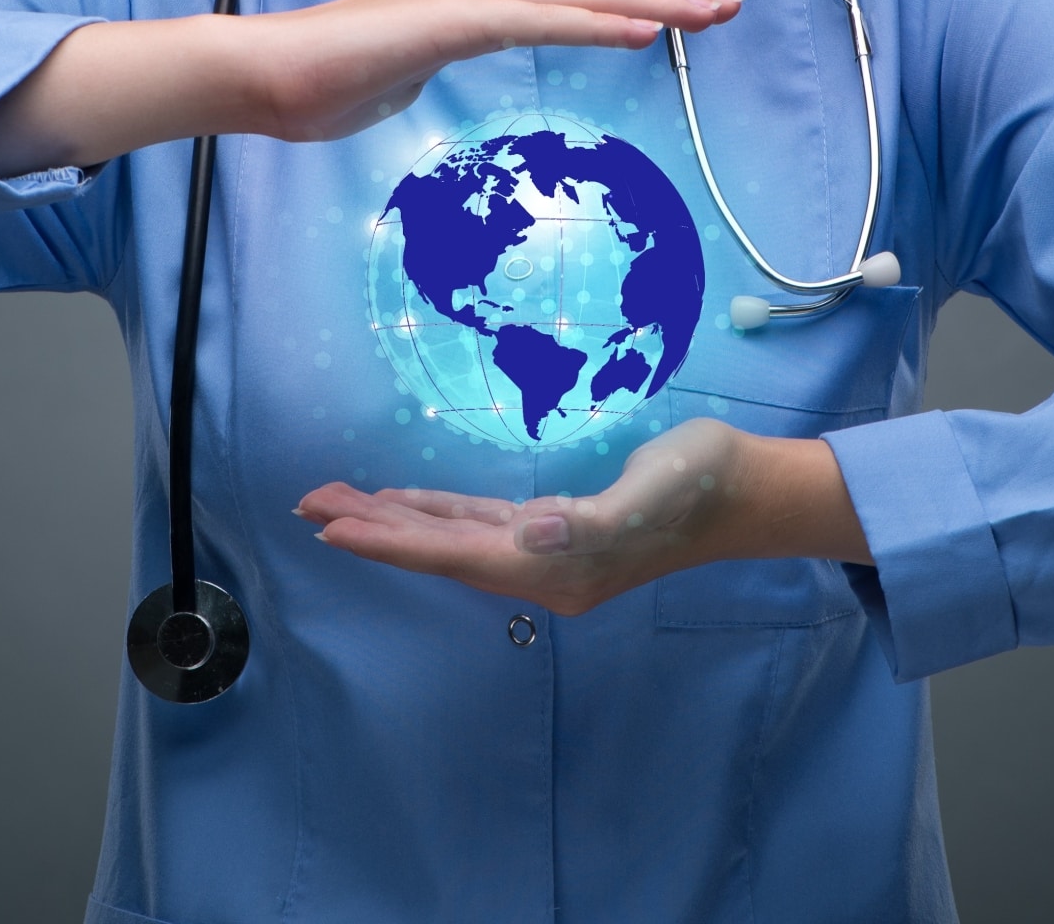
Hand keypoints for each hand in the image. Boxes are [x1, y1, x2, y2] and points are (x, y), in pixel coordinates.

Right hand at [239, 0, 738, 140]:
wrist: (264, 77)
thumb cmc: (329, 80)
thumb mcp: (410, 71)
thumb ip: (445, 61)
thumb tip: (456, 68)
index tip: (693, 10)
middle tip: (731, 4)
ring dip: (648, 1)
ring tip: (706, 12)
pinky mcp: (447, 20)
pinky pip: (535, 21)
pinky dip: (592, 21)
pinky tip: (639, 29)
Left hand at [296, 419, 870, 616]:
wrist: (747, 490)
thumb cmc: (703, 484)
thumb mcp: (650, 493)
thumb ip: (589, 520)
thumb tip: (529, 533)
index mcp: (555, 565)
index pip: (456, 554)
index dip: (392, 541)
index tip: (332, 527)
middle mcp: (542, 568)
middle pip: (440, 551)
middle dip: (374, 530)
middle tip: (306, 506)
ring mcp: (549, 551)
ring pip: (452, 538)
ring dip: (396, 522)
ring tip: (337, 504)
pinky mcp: (558, 527)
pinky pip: (478, 525)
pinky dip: (436, 513)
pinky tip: (407, 502)